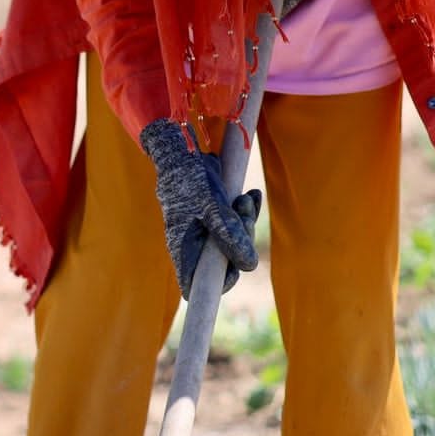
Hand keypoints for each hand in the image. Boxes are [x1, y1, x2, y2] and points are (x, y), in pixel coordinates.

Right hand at [139, 119, 260, 298]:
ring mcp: (204, 230)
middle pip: (224, 262)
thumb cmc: (191, 179)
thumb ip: (229, 236)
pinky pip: (234, 222)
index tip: (235, 266)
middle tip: (242, 212)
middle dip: (241, 240)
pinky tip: (252, 195)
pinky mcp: (213, 216)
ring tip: (245, 197)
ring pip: (233, 241)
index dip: (218, 282)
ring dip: (245, 221)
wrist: (183, 150)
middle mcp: (193, 244)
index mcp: (183, 249)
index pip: (197, 285)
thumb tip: (249, 265)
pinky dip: (245, 211)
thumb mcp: (212, 207)